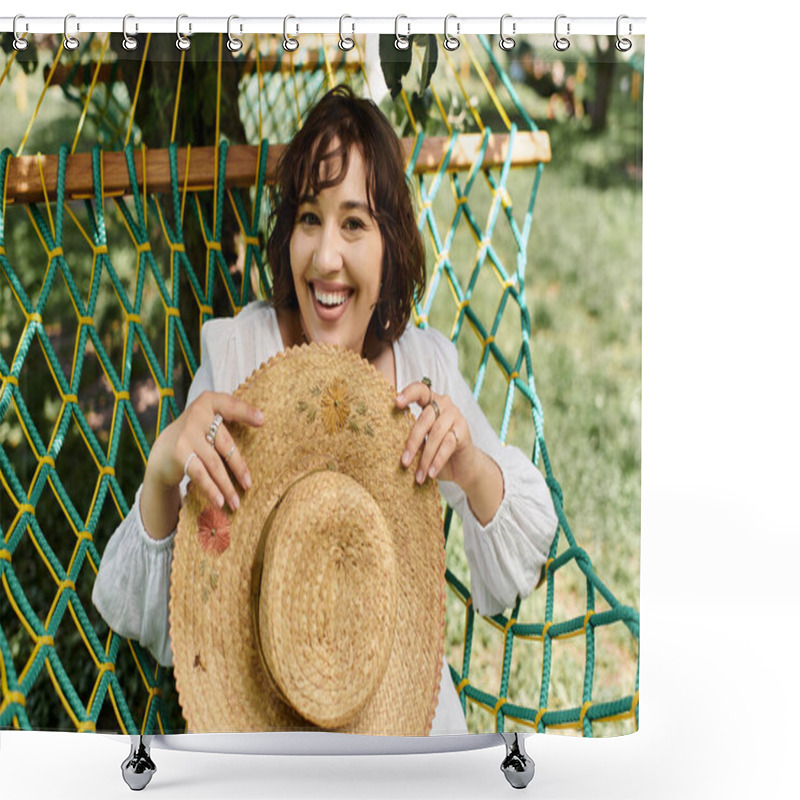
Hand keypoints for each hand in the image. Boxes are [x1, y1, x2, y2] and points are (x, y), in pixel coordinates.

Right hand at [145, 391, 263, 511]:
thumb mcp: (208, 422)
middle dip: (239, 468)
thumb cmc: (196, 437)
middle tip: (248, 485)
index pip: (230, 405)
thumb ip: (227, 421)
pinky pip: (201, 474)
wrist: (160, 452)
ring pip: (214, 463)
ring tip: (236, 502)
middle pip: (225, 443)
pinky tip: (219, 502)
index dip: (246, 412)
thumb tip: (262, 422)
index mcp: (208, 401)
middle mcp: (197, 414)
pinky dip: (211, 489)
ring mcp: (187, 434)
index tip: (262, 420)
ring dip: (227, 486)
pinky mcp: (179, 453)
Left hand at [395, 381, 475, 487]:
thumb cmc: (436, 451)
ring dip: (425, 457)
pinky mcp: (464, 430)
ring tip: (418, 476)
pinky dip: (438, 460)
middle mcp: (444, 404)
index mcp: (430, 401)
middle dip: (413, 442)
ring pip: (436, 434)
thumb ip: (410, 436)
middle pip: (425, 418)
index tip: (396, 402)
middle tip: (404, 462)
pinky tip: (431, 473)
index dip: (408, 393)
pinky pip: (448, 444)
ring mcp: (456, 416)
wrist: (462, 466)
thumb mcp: (421, 442)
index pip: (420, 390)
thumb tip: (386, 444)